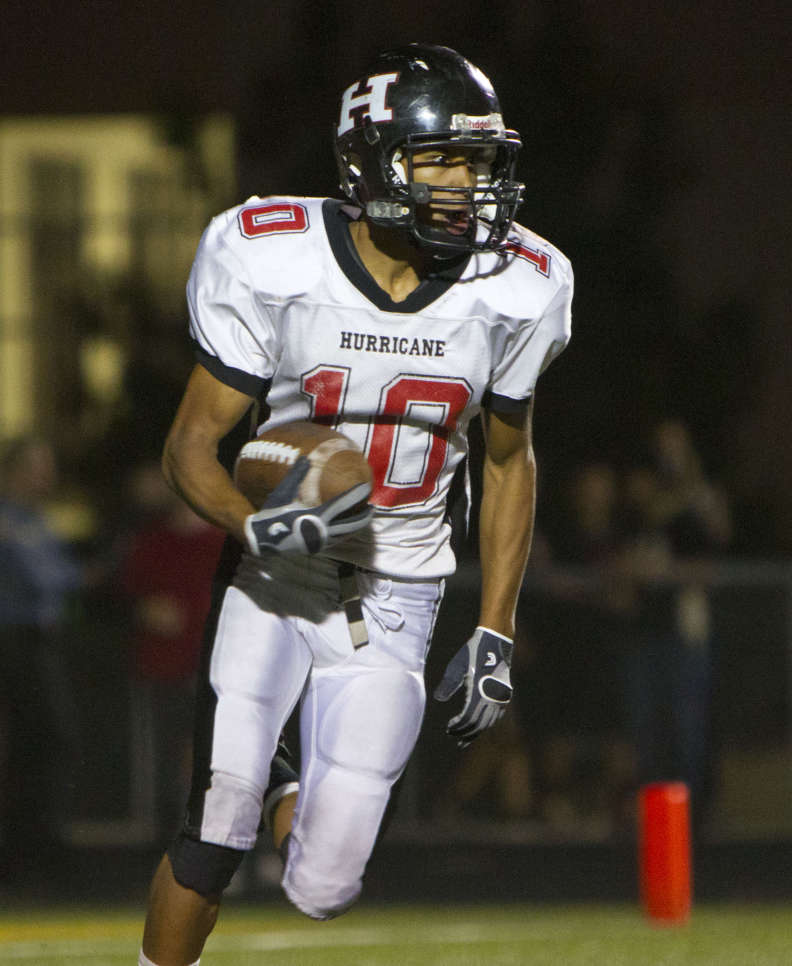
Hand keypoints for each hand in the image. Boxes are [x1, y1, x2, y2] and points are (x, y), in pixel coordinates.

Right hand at [244, 455, 371, 554]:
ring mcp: (319, 541)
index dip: (356, 496)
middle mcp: (321, 530)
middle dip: (363, 517)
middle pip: (350, 524)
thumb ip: (296, 475)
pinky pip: (335, 540)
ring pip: (344, 535)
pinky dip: (344, 534)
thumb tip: (305, 458)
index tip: (366, 489)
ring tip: (362, 519)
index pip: (343, 504)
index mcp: (316, 515)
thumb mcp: (282, 492)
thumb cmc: (271, 513)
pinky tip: (345, 529)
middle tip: (372, 508)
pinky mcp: (315, 547)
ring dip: (355, 527)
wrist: (262, 538)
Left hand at [433, 626, 512, 746]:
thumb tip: (438, 699)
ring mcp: (501, 697)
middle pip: (478, 724)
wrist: (496, 641)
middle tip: (453, 736)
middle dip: (465, 733)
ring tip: (464, 737)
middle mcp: (493, 697)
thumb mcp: (457, 666)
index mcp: (479, 691)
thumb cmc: (474, 651)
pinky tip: (478, 726)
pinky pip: (496, 716)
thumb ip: (448, 684)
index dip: (458, 726)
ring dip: (475, 731)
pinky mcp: (505, 695)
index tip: (448, 727)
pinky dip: (486, 723)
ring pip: (488, 722)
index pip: (468, 718)